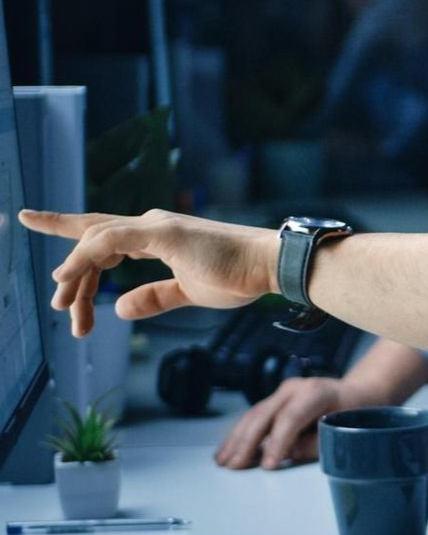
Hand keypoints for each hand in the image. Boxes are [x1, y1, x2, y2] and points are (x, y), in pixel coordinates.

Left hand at [18, 209, 276, 336]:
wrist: (269, 266)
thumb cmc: (239, 276)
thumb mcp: (188, 293)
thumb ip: (154, 297)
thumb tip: (121, 308)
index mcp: (159, 237)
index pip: (107, 238)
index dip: (76, 246)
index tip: (51, 262)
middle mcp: (153, 225)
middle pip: (93, 234)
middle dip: (66, 260)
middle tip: (56, 302)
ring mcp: (157, 226)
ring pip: (94, 239)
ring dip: (74, 274)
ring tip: (64, 306)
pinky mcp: (163, 232)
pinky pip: (108, 240)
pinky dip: (83, 258)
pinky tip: (66, 278)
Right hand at [215, 376, 353, 469]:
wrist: (352, 393)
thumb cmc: (350, 414)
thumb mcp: (342, 430)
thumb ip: (315, 443)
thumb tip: (288, 454)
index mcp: (316, 393)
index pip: (291, 417)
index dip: (278, 442)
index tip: (267, 466)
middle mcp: (295, 388)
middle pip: (265, 414)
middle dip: (247, 442)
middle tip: (234, 466)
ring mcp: (283, 392)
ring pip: (254, 414)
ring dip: (236, 439)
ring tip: (223, 461)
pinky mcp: (275, 400)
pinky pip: (254, 416)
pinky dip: (239, 434)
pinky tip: (227, 450)